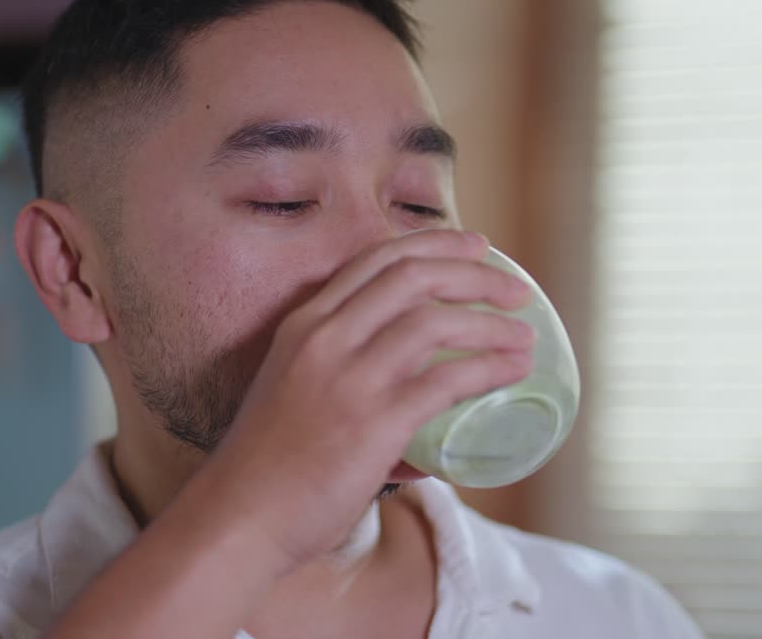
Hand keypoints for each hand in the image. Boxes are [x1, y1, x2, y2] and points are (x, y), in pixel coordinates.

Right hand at [197, 229, 534, 570]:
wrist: (237, 517)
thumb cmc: (268, 466)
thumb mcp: (294, 393)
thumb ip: (347, 385)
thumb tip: (420, 430)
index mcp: (305, 323)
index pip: (377, 259)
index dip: (434, 244)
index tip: (476, 245)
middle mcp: (325, 338)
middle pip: (414, 277)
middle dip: (475, 274)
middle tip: (516, 288)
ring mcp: (348, 378)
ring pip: (435, 322)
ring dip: (491, 325)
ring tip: (524, 337)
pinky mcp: (373, 422)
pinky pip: (445, 382)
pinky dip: (488, 370)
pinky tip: (512, 372)